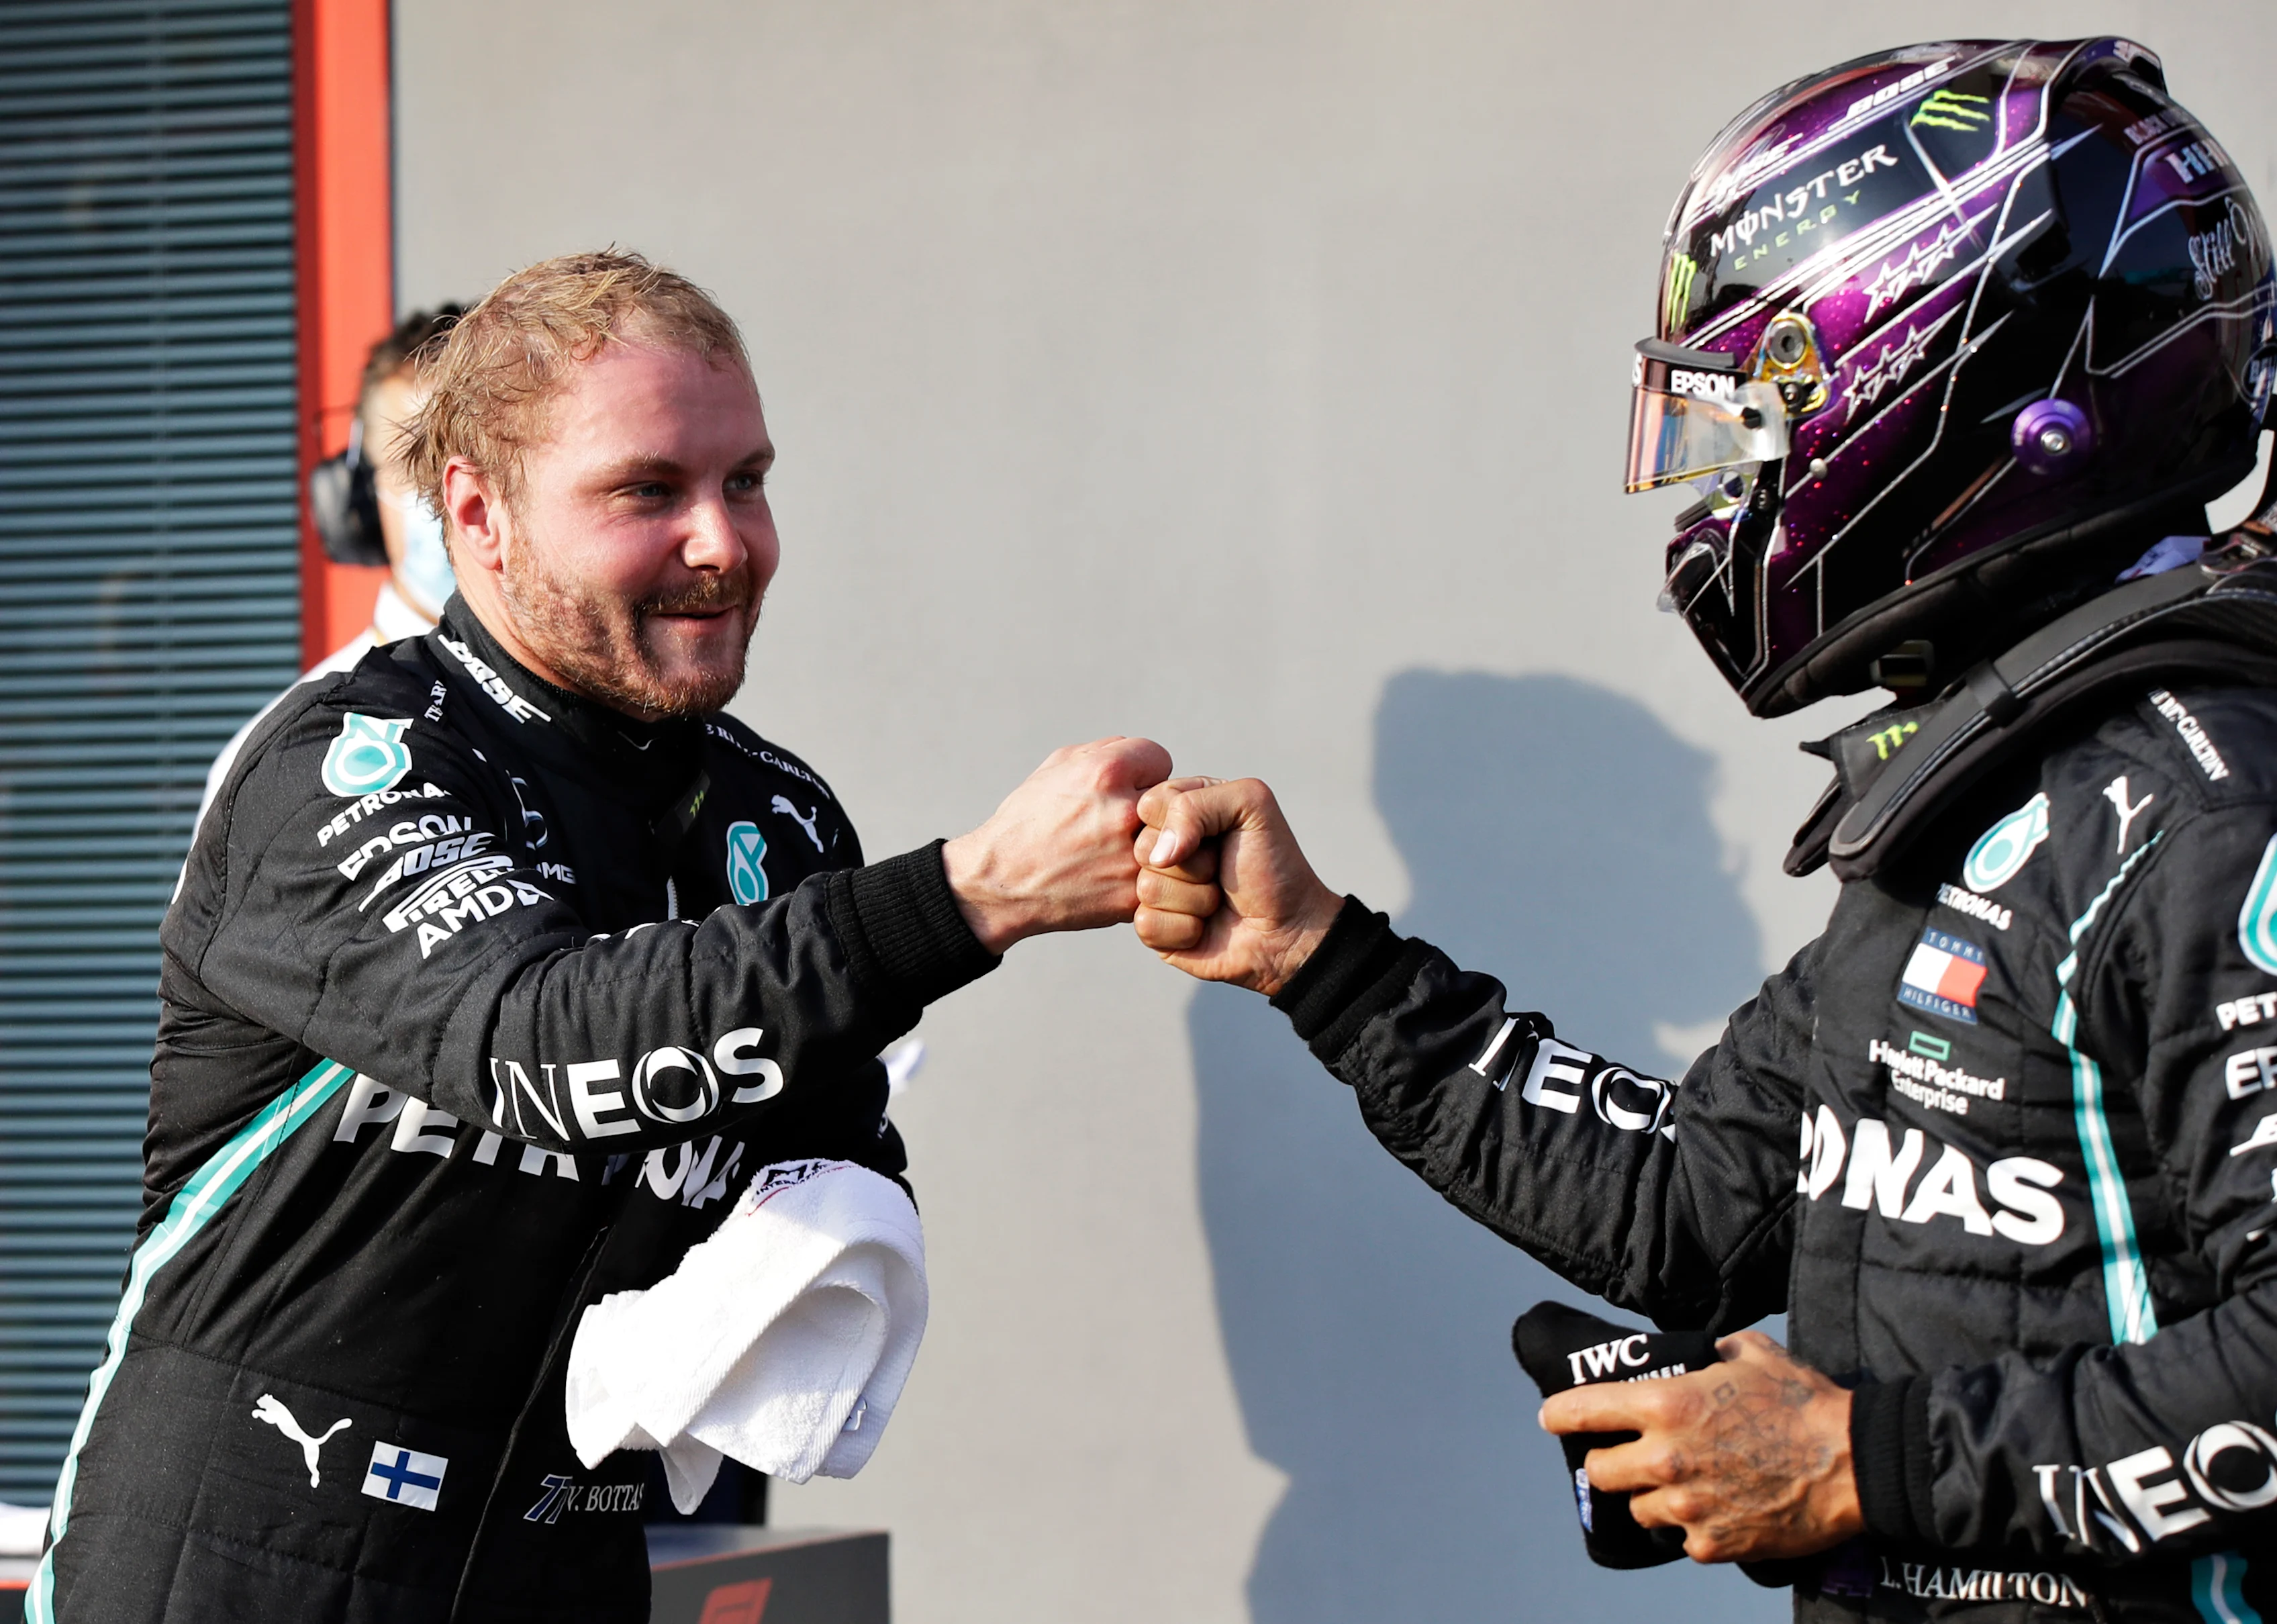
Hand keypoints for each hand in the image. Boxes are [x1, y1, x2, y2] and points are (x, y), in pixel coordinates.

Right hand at [943, 737, 1171, 953]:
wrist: (1001, 884)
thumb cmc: (1027, 822)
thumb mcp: (1056, 767)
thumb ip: (1105, 751)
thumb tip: (1141, 754)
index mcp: (1106, 772)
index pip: (1160, 759)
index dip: (1141, 773)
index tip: (1124, 789)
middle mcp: (1123, 812)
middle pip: (1170, 800)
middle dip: (1151, 808)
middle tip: (1122, 821)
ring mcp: (1131, 858)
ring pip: (1173, 843)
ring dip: (1155, 844)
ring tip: (1118, 850)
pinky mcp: (1132, 896)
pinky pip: (1160, 878)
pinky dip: (1142, 877)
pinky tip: (1114, 877)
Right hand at [1131, 777, 1341, 995]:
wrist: (1289, 930)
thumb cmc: (1274, 865)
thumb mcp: (1250, 806)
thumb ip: (1196, 803)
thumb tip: (1157, 855)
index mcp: (1181, 809)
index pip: (1149, 805)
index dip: (1181, 823)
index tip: (1218, 834)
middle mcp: (1163, 847)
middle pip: (1143, 848)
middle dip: (1194, 865)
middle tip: (1221, 870)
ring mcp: (1155, 888)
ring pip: (1146, 888)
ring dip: (1195, 899)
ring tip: (1219, 899)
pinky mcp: (1153, 928)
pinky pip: (1146, 924)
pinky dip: (1185, 929)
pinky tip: (1205, 928)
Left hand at [1538, 1330, 1861, 1562]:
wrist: (1855, 1464)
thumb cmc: (1805, 1403)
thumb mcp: (1752, 1353)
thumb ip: (1713, 1350)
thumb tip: (1705, 1349)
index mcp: (1666, 1405)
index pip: (1584, 1410)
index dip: (1560, 1414)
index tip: (1550, 1417)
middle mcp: (1666, 1458)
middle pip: (1599, 1471)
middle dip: (1609, 1463)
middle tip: (1627, 1458)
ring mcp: (1687, 1507)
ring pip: (1638, 1509)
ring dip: (1651, 1499)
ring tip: (1682, 1487)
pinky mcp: (1713, 1544)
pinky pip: (1682, 1540)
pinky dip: (1692, 1529)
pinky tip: (1717, 1512)